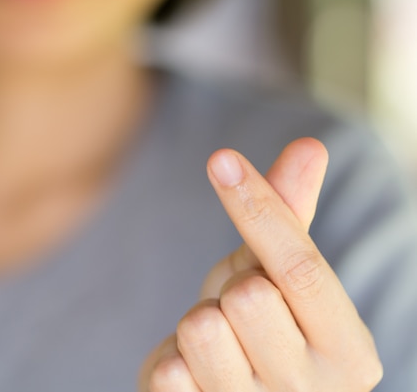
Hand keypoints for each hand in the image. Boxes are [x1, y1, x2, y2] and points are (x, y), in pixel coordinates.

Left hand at [139, 138, 382, 391]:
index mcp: (347, 349)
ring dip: (200, 325)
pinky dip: (173, 360)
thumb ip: (289, 222)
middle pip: (248, 297)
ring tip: (217, 347)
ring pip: (203, 329)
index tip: (222, 159)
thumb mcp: (277, 279)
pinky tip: (195, 378)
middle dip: (231, 291)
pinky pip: (168, 369)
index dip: (259, 207)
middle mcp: (312, 389)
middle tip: (237, 316)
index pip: (302, 267)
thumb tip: (309, 146)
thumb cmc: (262, 332)